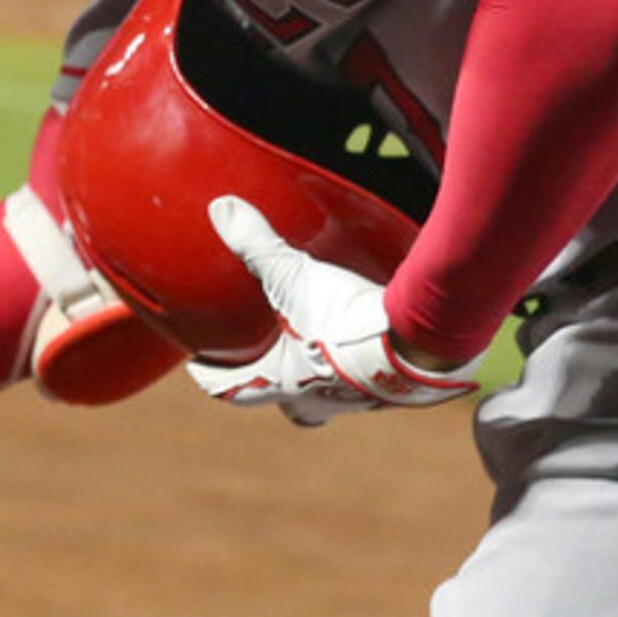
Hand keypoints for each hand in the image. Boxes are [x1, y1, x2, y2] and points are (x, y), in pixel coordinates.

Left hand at [181, 197, 477, 426]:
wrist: (418, 346)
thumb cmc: (347, 324)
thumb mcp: (295, 278)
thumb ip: (257, 246)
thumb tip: (222, 210)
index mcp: (283, 383)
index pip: (232, 390)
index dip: (212, 377)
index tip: (199, 367)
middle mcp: (319, 400)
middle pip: (290, 407)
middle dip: (275, 387)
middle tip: (266, 364)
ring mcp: (359, 399)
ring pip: (331, 396)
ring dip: (321, 376)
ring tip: (319, 347)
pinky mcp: (394, 387)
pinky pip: (369, 380)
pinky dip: (361, 363)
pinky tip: (365, 340)